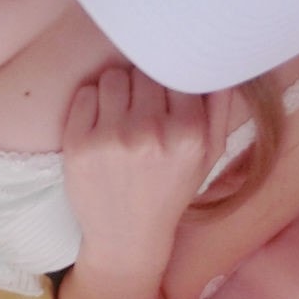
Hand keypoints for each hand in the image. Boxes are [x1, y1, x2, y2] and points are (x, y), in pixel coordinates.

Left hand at [61, 67, 231, 262]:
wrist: (127, 237)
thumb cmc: (170, 190)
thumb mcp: (209, 154)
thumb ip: (219, 106)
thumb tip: (218, 61)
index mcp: (189, 135)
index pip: (175, 72)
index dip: (169, 80)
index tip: (164, 96)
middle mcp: (151, 134)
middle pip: (142, 72)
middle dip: (142, 86)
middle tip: (142, 109)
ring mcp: (111, 139)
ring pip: (112, 77)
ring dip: (116, 91)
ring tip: (121, 116)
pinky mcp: (79, 144)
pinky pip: (85, 93)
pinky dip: (91, 103)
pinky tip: (101, 126)